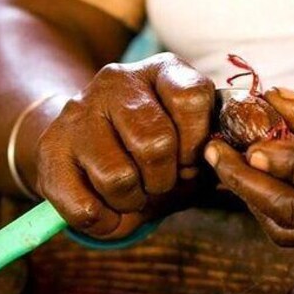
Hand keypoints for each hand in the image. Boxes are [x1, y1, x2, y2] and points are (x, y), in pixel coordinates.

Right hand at [35, 53, 214, 237]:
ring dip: (132, 202)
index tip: (189, 160)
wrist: (89, 150)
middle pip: (155, 143)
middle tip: (158, 183)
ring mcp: (77, 112)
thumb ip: (218, 148)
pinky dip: (104, 223)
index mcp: (161, 70)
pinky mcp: (50, 149)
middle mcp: (116, 81)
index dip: (196, 143)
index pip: (192, 97)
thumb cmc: (154, 151)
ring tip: (131, 194)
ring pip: (117, 177)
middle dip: (164, 180)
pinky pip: (85, 207)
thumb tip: (243, 162)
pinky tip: (106, 210)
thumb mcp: (192, 142)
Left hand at [204, 81, 293, 245]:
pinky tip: (257, 175)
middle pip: (293, 215)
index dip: (282, 164)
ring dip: (251, 197)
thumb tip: (272, 101)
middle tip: (212, 149)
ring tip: (226, 161)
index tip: (249, 139)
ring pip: (290, 229)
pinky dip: (270, 206)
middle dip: (244, 182)